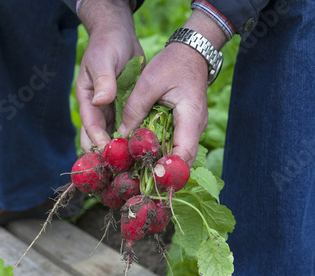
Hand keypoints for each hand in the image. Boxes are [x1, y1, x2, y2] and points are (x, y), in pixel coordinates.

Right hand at [76, 0, 143, 151]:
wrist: (120, 35)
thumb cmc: (107, 44)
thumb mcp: (103, 59)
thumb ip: (103, 79)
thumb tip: (101, 100)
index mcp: (87, 99)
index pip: (91, 126)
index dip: (99, 141)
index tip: (111, 154)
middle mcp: (98, 108)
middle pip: (100, 137)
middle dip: (110, 152)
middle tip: (125, 167)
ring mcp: (112, 110)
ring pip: (115, 135)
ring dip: (124, 148)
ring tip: (138, 162)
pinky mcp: (125, 108)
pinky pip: (129, 127)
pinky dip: (135, 136)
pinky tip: (147, 146)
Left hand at [118, 10, 227, 165]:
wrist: (190, 53)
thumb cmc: (172, 64)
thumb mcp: (148, 82)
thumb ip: (134, 109)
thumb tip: (120, 136)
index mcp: (190, 116)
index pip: (185, 152)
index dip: (169, 168)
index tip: (152, 178)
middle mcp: (194, 128)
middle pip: (182, 160)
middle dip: (162, 173)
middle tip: (138, 182)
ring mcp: (191, 129)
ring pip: (177, 155)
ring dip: (160, 164)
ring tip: (137, 172)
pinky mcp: (184, 128)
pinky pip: (173, 146)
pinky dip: (160, 153)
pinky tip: (142, 155)